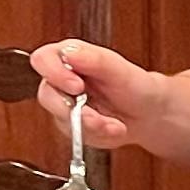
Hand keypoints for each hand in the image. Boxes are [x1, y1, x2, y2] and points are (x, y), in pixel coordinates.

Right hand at [32, 38, 163, 145]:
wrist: (147, 113)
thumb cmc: (135, 85)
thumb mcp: (119, 69)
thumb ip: (93, 59)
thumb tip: (69, 53)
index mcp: (71, 56)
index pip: (43, 59)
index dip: (54, 74)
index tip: (76, 87)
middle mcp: (63, 79)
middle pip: (47, 95)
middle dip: (74, 110)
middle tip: (97, 116)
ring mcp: (64, 104)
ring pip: (61, 119)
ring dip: (91, 125)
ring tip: (114, 124)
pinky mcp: (69, 125)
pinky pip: (74, 136)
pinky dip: (96, 135)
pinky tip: (111, 128)